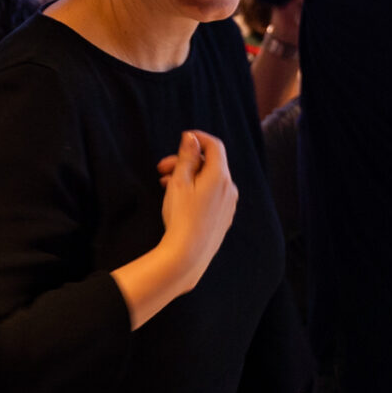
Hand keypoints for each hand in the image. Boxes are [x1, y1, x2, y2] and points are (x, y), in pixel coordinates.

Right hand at [155, 130, 238, 280]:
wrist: (188, 255)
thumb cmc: (181, 216)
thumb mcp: (179, 181)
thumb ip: (187, 156)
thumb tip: (192, 137)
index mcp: (220, 176)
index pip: (214, 146)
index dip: (198, 138)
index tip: (181, 139)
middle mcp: (229, 188)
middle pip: (210, 164)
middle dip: (186, 161)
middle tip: (161, 168)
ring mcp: (229, 204)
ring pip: (209, 180)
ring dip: (189, 176)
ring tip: (165, 184)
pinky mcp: (224, 217)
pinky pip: (212, 195)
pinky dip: (197, 190)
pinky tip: (179, 199)